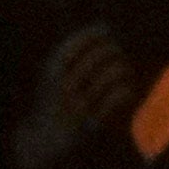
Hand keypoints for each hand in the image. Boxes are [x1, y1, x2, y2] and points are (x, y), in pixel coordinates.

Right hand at [9, 23, 144, 168]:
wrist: (41, 140)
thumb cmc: (52, 100)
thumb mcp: (52, 74)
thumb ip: (71, 52)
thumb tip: (102, 27)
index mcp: (52, 72)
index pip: (77, 43)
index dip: (95, 33)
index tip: (106, 31)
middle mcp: (64, 86)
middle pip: (96, 57)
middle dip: (112, 49)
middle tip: (117, 51)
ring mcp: (77, 105)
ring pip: (108, 76)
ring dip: (121, 68)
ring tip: (125, 69)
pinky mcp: (90, 122)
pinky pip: (114, 100)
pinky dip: (124, 91)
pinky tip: (127, 89)